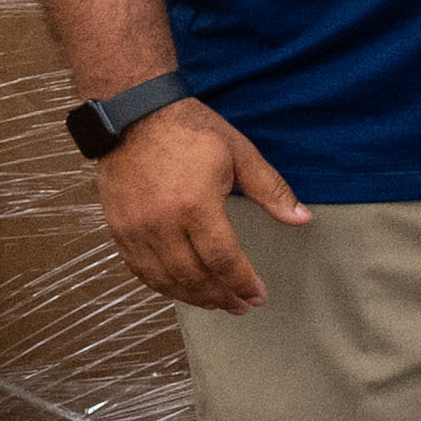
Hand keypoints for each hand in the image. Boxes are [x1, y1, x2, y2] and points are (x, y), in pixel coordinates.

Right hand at [94, 100, 302, 312]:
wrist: (132, 115)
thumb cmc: (189, 130)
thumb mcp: (238, 153)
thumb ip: (270, 189)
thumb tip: (302, 218)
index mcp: (196, 205)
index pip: (223, 260)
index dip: (243, 283)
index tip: (259, 295)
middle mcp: (162, 224)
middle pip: (194, 277)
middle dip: (222, 297)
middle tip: (242, 306)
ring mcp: (136, 230)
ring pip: (165, 280)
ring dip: (193, 298)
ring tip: (217, 303)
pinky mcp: (118, 230)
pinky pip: (140, 270)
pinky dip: (162, 286)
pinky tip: (180, 290)